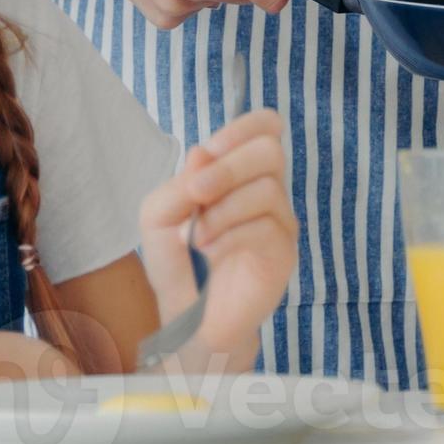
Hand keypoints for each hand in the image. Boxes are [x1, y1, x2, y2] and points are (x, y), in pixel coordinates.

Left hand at [136, 110, 296, 372]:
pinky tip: (210, 253)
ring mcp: (280, 221)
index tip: (211, 152)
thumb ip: (179, 183)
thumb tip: (203, 154)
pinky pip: (267, 228)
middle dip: (228, 168)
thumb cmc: (177, 261)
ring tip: (197, 237)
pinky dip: (231, 236)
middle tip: (197, 193)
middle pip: (270, 150)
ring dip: (223, 209)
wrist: (189, 317)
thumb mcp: (159, 216)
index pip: (266, 126)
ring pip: (268, 189)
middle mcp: (267, 190)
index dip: (243, 129)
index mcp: (240, 172)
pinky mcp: (284, 253)